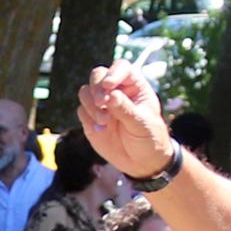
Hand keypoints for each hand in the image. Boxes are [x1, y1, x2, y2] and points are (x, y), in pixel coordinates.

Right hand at [77, 64, 176, 178]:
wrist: (141, 162)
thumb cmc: (149, 139)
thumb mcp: (142, 124)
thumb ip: (126, 109)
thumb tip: (111, 95)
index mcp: (134, 86)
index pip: (121, 68)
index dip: (113, 73)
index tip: (109, 86)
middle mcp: (116, 91)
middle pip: (97, 75)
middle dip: (96, 89)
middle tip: (102, 104)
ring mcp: (102, 104)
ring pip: (86, 92)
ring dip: (91, 105)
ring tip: (104, 122)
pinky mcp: (91, 119)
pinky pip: (81, 111)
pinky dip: (87, 119)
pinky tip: (100, 130)